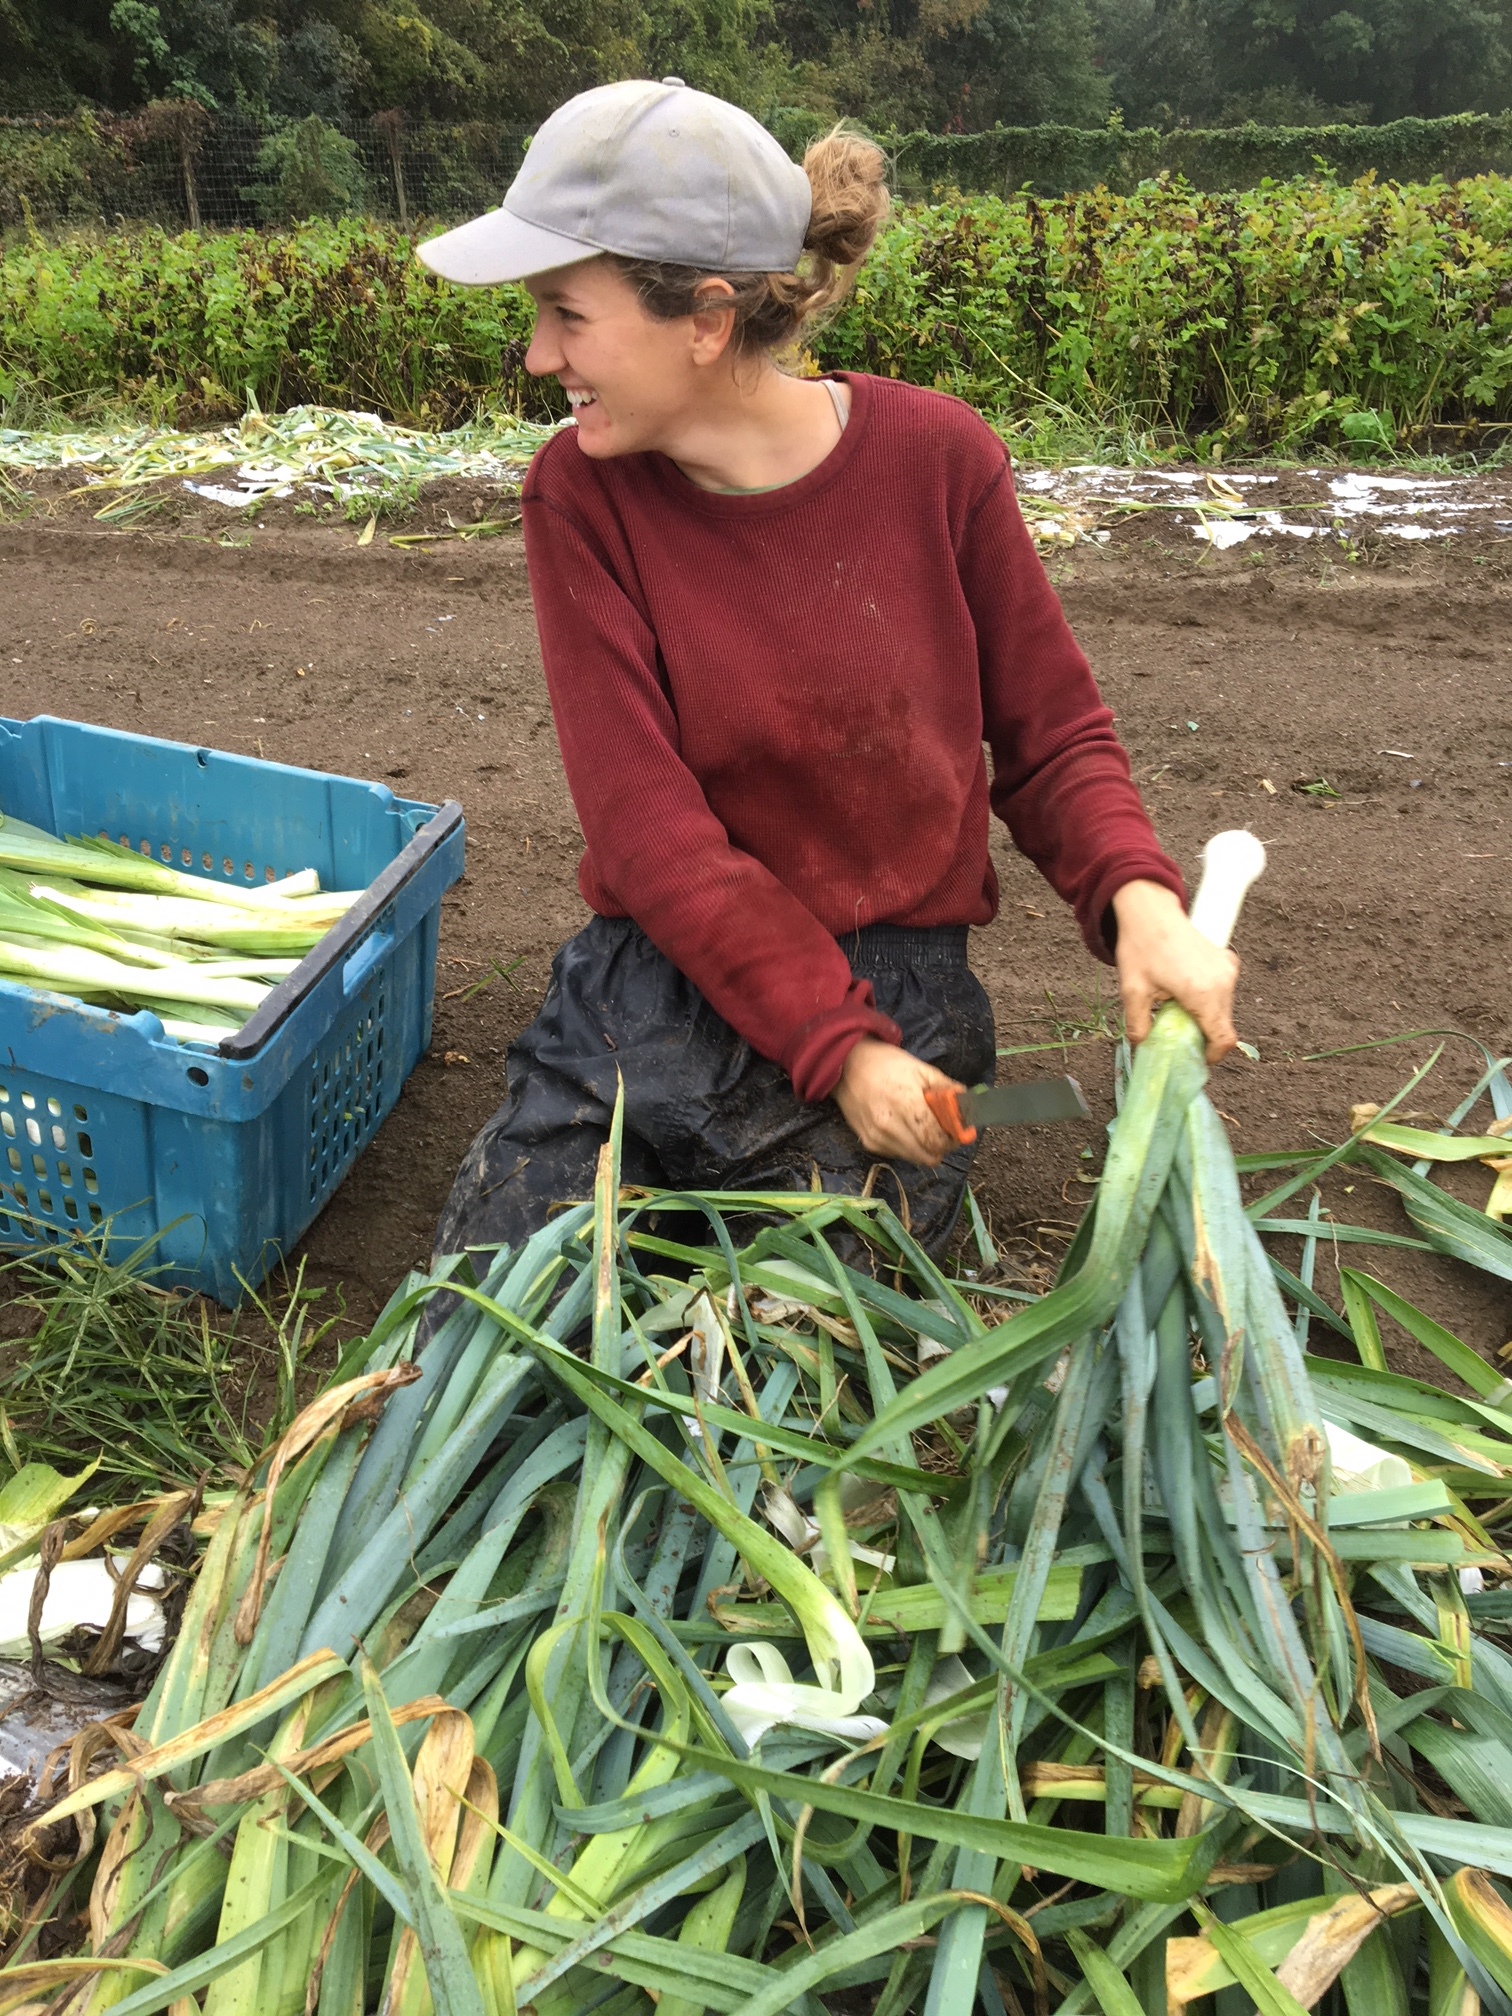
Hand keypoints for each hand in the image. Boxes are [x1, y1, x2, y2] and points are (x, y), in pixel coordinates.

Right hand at [834, 1039, 959, 1166]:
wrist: (847, 1065)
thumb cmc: (887, 1064)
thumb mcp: (922, 1070)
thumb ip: (947, 1090)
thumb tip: (970, 1106)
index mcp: (906, 1105)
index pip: (937, 1140)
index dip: (953, 1139)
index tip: (958, 1131)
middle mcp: (889, 1127)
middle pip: (928, 1156)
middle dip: (942, 1147)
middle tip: (945, 1132)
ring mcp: (877, 1138)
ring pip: (914, 1159)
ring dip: (926, 1148)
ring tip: (925, 1128)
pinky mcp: (869, 1143)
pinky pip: (899, 1154)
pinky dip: (909, 1146)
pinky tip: (906, 1128)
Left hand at [1112, 878, 1238, 1062]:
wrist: (1151, 910)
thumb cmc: (1141, 947)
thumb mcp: (1132, 991)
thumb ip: (1138, 1025)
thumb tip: (1142, 1047)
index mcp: (1203, 993)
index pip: (1223, 1038)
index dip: (1212, 1055)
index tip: (1196, 1057)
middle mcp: (1223, 982)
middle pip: (1222, 1025)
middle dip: (1202, 1033)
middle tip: (1176, 1029)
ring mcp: (1228, 969)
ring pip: (1223, 1009)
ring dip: (1204, 1014)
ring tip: (1176, 1003)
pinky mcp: (1228, 960)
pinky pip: (1223, 991)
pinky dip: (1208, 998)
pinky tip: (1183, 988)